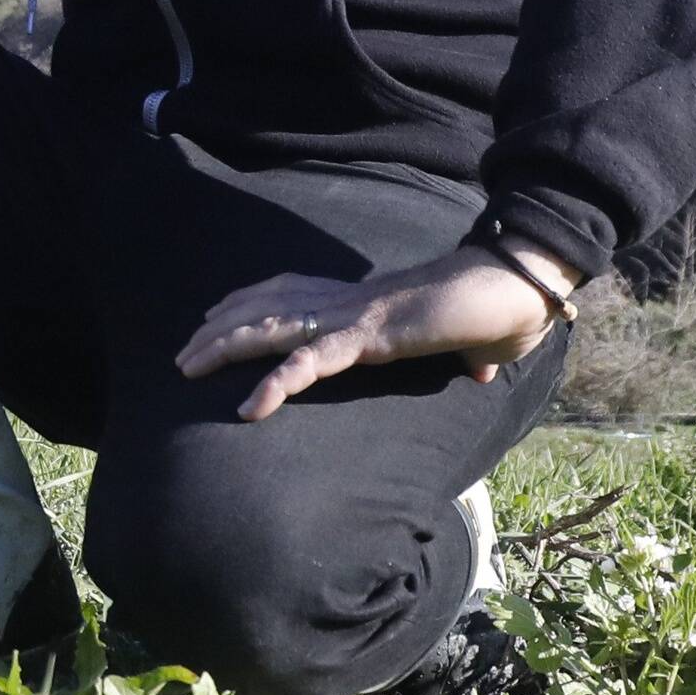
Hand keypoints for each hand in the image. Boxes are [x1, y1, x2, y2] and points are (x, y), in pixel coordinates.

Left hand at [174, 251, 560, 421]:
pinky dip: (274, 384)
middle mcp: (347, 303)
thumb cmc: (495, 309)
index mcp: (364, 300)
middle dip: (219, 326)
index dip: (251, 301)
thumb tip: (486, 370)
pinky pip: (309, 363)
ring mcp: (352, 318)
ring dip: (224, 348)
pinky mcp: (367, 339)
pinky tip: (247, 407)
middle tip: (182, 353)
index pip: (293, 292)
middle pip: (265, 307)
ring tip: (187, 369)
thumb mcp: (471, 340)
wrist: (513, 286)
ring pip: (271, 329)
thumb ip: (467, 355)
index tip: (217, 314)